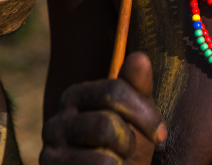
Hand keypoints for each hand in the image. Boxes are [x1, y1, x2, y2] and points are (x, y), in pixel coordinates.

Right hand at [40, 52, 166, 164]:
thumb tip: (140, 57)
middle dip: (129, 142)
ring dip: (120, 163)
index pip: (113, 92)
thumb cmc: (124, 146)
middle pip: (106, 125)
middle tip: (131, 151)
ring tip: (117, 163)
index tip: (161, 134)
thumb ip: (137, 88)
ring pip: (101, 158)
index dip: (144, 114)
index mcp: (75, 96)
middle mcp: (55, 122)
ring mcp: (50, 154)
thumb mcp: (136, 116)